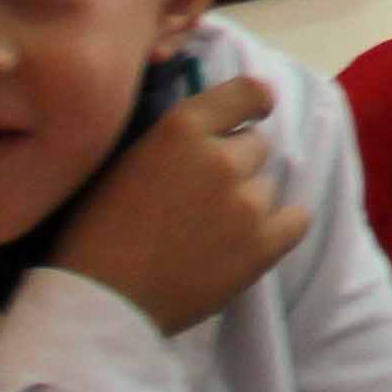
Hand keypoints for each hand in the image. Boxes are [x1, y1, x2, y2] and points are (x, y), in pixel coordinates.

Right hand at [50, 71, 310, 335]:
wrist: (101, 299)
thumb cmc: (96, 231)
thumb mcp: (127, 161)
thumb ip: (173, 140)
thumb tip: (212, 132)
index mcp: (182, 128)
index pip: (246, 93)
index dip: (254, 102)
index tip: (255, 112)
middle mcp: (222, 158)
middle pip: (255, 146)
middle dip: (234, 164)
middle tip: (200, 196)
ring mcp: (247, 202)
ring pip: (265, 187)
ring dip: (246, 201)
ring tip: (208, 231)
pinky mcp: (263, 245)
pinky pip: (296, 220)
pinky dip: (279, 226)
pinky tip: (251, 240)